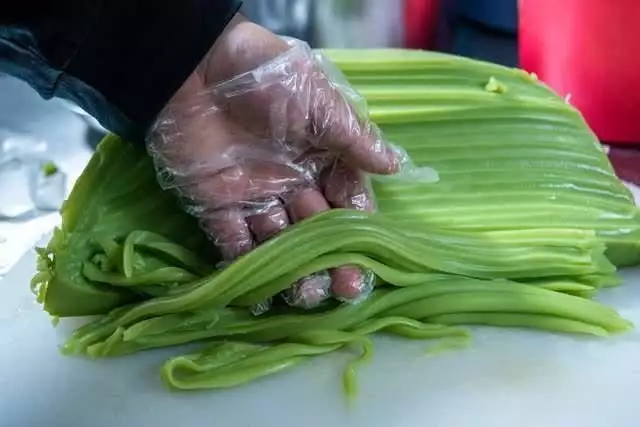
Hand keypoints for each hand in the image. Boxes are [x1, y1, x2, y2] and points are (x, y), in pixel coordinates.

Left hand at [147, 15, 398, 305]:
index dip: (357, 232)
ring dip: (292, 271)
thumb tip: (394, 166)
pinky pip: (231, 240)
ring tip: (305, 295)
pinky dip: (242, 264)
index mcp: (321, 159)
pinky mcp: (216, 204)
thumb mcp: (319, 104)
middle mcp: (292, 183)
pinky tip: (259, 289)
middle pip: (315, 231)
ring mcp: (254, 196)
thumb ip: (353, 139)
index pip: (346, 202)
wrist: (199, 66)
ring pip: (278, 242)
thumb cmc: (270, 80)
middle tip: (341, 289)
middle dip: (329, 260)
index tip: (366, 261)